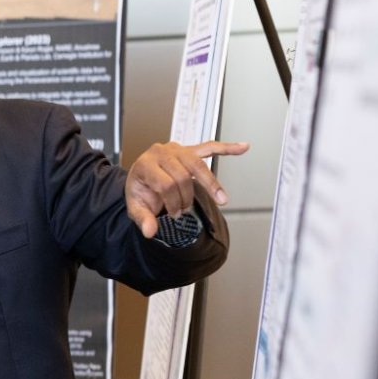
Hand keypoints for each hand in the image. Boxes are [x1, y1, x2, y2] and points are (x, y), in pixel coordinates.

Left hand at [125, 140, 249, 237]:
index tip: (175, 213)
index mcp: (145, 165)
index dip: (173, 202)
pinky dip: (227, 148)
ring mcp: (176, 149)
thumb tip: (150, 231)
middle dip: (186, 197)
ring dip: (211, 183)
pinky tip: (242, 147)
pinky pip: (210, 147)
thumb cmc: (140, 190)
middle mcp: (161, 153)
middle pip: (183, 175)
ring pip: (198, 164)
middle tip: (185, 210)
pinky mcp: (189, 150)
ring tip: (221, 199)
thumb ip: (143, 219)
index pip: (166, 184)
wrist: (140, 178)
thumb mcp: (135, 207)